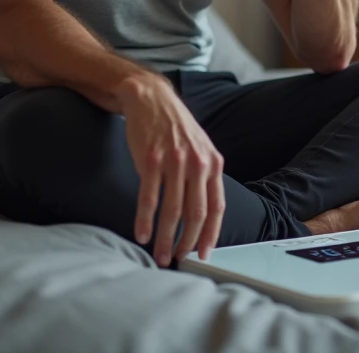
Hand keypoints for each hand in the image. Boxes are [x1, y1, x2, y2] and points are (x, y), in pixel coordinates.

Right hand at [118, 74, 225, 266]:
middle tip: (177, 260)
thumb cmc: (175, 128)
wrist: (151, 99)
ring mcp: (174, 161)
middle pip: (196, 214)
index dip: (211, 235)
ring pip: (172, 211)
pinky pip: (149, 197)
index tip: (204, 255)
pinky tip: (140, 234)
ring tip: (159, 255)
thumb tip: (203, 215)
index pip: (217, 207)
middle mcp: (198, 164)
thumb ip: (205, 178)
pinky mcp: (151, 159)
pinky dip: (144, 220)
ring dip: (165, 238)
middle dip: (187, 243)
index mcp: (213, 164)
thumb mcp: (200, 149)